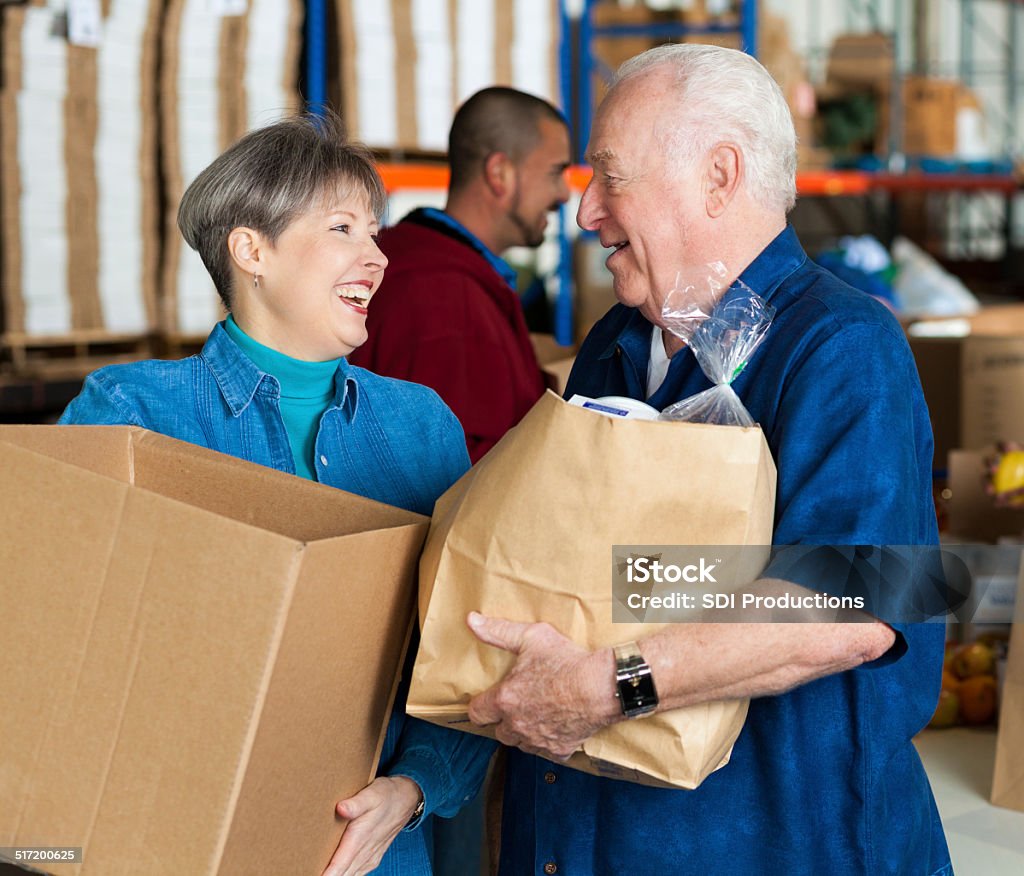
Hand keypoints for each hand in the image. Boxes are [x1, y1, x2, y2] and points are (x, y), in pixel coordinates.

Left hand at [321, 775, 421, 875]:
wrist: (406, 799)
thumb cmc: (386, 795)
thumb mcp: (372, 793)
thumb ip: (356, 803)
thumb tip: (341, 808)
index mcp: (360, 839)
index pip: (338, 867)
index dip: (325, 875)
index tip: (312, 873)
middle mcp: (364, 854)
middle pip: (341, 875)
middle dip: (326, 875)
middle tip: (305, 872)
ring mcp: (369, 859)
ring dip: (334, 874)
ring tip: (316, 869)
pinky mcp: (371, 859)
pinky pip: (355, 874)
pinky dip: (343, 874)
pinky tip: (333, 871)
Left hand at [466, 612, 617, 760]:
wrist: (601, 686)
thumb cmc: (567, 661)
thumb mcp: (531, 637)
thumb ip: (498, 631)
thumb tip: (473, 620)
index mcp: (505, 700)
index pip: (477, 713)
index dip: (481, 706)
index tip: (488, 702)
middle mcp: (517, 725)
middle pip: (499, 731)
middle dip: (505, 719)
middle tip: (519, 704)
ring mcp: (538, 740)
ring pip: (521, 743)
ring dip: (525, 732)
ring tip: (537, 714)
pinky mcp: (559, 749)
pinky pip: (547, 751)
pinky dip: (550, 741)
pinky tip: (557, 726)